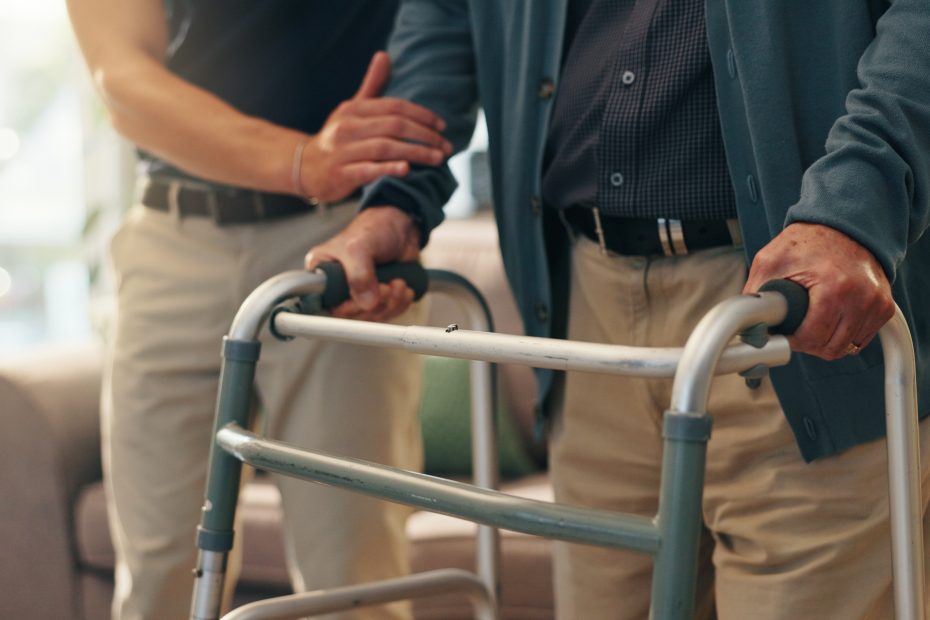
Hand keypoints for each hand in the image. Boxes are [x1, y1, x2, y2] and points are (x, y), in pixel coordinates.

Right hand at [298, 51, 451, 202]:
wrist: (305, 167)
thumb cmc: (337, 137)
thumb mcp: (352, 109)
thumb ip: (371, 85)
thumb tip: (384, 55)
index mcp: (354, 109)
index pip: (395, 107)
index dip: (422, 115)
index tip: (442, 126)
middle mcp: (347, 127)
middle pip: (394, 126)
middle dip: (424, 136)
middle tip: (446, 148)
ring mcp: (343, 151)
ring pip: (385, 147)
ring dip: (415, 152)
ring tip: (437, 159)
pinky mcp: (340, 174)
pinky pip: (367, 170)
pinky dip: (387, 169)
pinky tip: (406, 170)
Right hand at [305, 206, 421, 320]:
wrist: (399, 226)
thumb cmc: (373, 229)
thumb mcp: (359, 247)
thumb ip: (359, 275)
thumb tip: (367, 303)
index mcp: (322, 273)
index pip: (324, 305)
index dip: (345, 309)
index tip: (361, 300)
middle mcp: (338, 287)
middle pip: (350, 316)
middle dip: (374, 306)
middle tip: (386, 287)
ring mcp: (359, 294)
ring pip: (371, 317)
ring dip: (390, 304)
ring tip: (398, 283)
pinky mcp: (378, 298)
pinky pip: (387, 314)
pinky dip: (399, 305)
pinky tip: (403, 289)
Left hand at [743, 222, 893, 359]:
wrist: (843, 226)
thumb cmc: (807, 242)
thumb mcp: (771, 260)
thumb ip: (755, 292)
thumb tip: (744, 321)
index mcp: (834, 287)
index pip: (812, 338)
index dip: (793, 340)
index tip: (785, 333)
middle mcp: (861, 297)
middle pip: (830, 348)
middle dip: (808, 343)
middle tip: (797, 328)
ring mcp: (877, 303)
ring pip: (846, 348)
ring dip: (826, 341)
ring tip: (813, 321)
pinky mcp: (884, 308)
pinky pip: (861, 339)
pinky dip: (844, 334)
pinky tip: (831, 318)